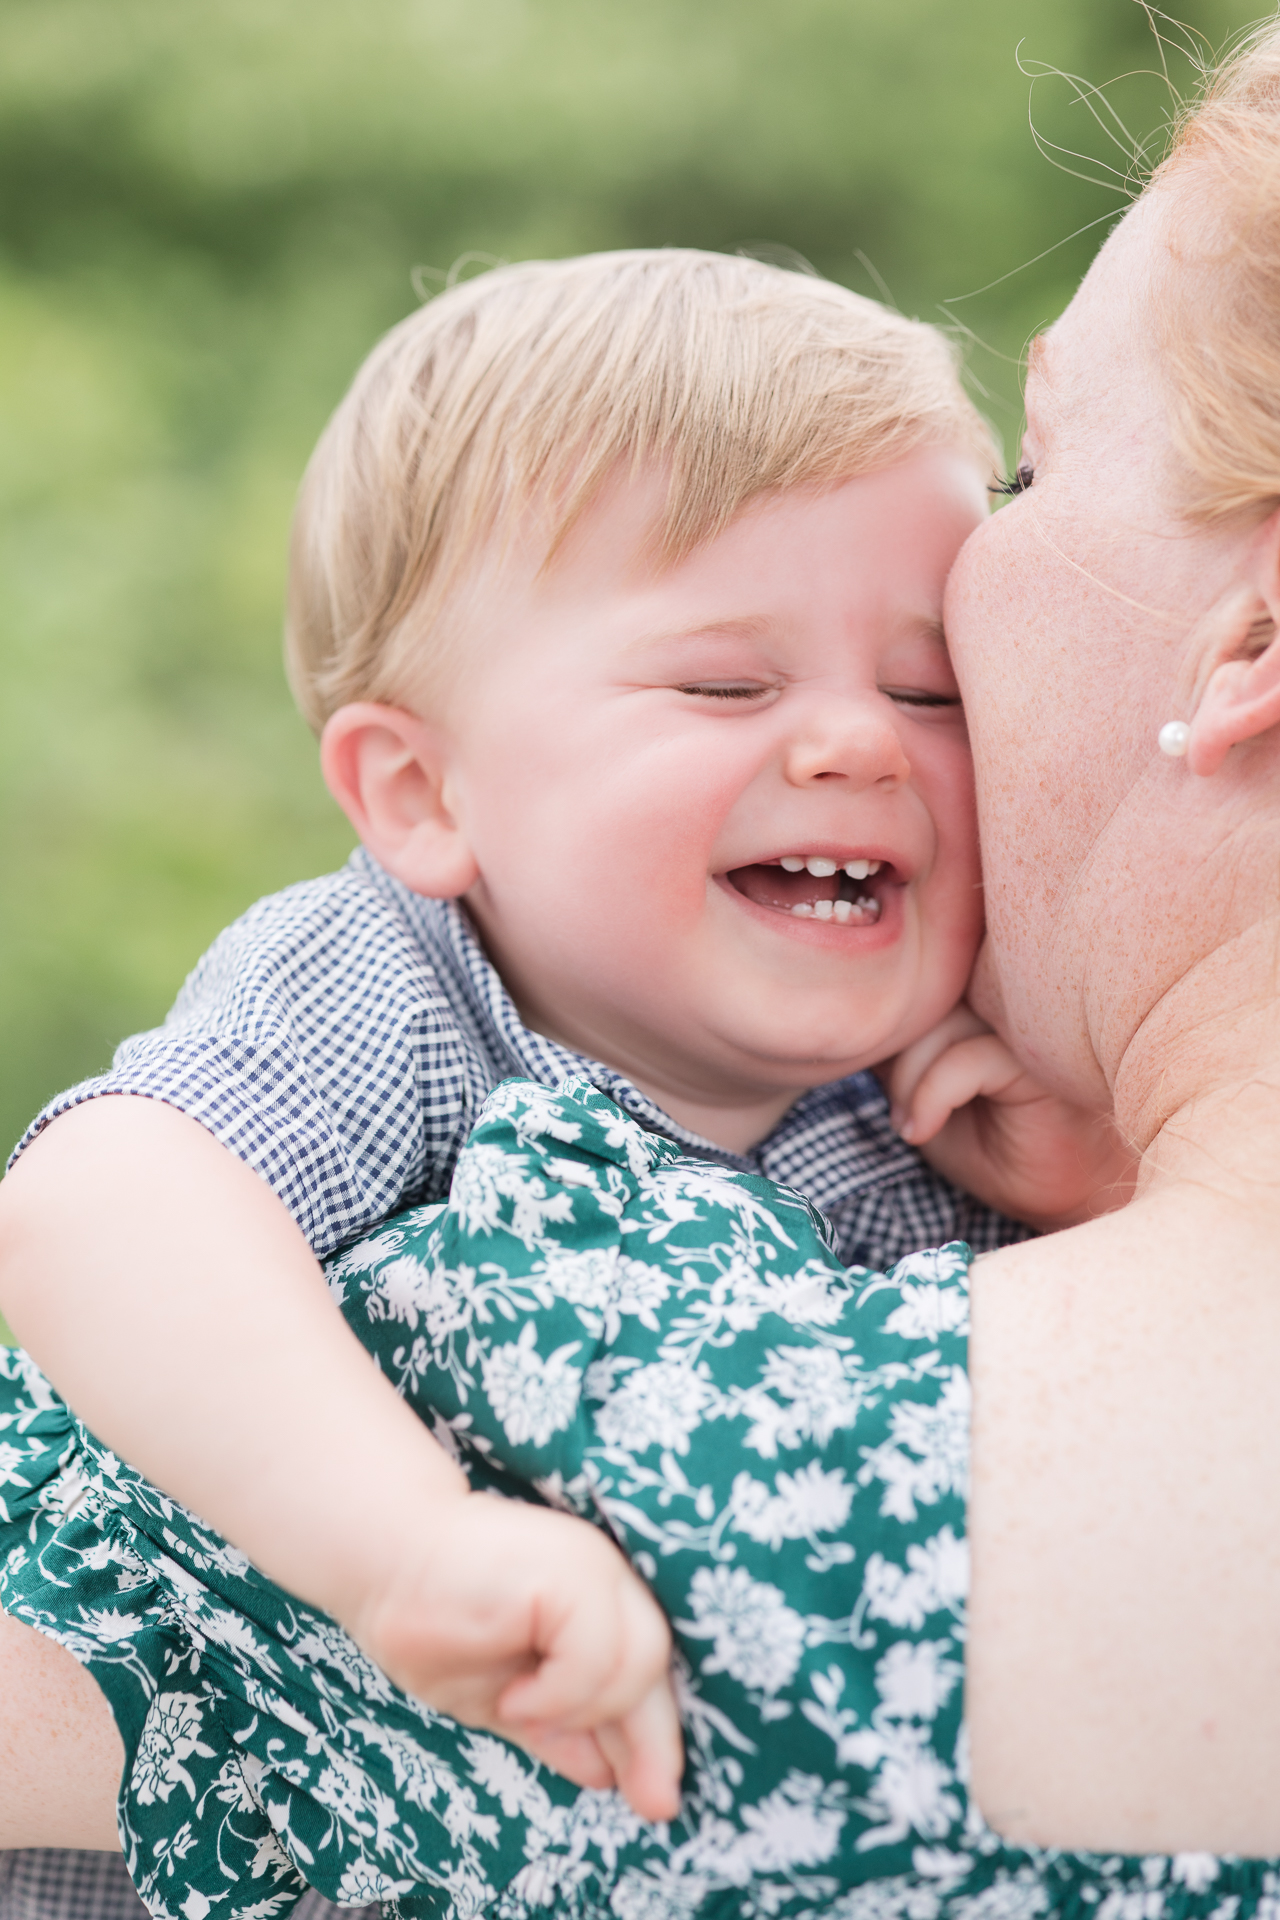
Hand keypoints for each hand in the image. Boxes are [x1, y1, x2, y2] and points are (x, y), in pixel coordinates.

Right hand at [351, 1492, 682, 1821]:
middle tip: (654, 1804)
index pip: (645, 1675)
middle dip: (654, 1743)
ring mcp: (590, 1567)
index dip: (657, 1740)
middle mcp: (603, 1577)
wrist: (382, 1555)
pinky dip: (561, 1693)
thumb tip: (604, 1775)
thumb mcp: (506, 1694)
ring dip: (584, 1711)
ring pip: (639, 1665)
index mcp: (594, 1603)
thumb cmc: (435, 1620)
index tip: (658, 1802)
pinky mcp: (568, 1569)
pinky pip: (595, 1656)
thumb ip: (557, 1726)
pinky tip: (516, 1696)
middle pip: (655, 1667)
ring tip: (522, 1709)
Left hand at [883, 1006, 1136, 1231]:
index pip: (918, 983)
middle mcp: (1007, 1002)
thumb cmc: (994, 1146)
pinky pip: (965, 1060)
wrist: (1058, 1196)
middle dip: (893, 1057)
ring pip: (941, 1024)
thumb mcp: (923, 1094)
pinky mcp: (1041, 1061)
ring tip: (911, 1124)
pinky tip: (922, 1131)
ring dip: (907, 1081)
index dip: (887, 1033)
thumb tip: (852, 1023)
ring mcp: (1028, 1026)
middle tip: (894, 1112)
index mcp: (982, 1001)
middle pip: (925, 996)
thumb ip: (897, 1051)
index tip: (882, 1089)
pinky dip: (929, 1097)